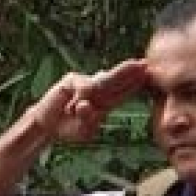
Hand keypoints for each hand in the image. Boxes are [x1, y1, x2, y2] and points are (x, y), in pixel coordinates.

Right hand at [27, 59, 148, 142]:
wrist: (47, 126)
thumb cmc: (69, 129)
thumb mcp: (83, 131)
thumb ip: (87, 120)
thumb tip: (87, 104)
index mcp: (106, 103)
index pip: (124, 92)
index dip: (135, 85)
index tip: (148, 76)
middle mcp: (98, 91)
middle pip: (117, 81)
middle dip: (130, 72)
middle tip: (144, 64)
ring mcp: (85, 83)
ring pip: (101, 82)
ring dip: (109, 82)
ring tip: (108, 87)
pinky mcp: (71, 80)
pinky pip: (81, 86)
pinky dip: (79, 97)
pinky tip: (73, 107)